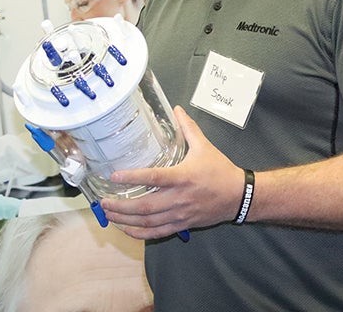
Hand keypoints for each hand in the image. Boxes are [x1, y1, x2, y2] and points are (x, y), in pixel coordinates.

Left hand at [100, 106, 244, 238]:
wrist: (239, 196)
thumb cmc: (220, 170)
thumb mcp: (204, 146)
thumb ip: (188, 127)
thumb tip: (176, 108)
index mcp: (182, 176)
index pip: (153, 178)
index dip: (132, 178)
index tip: (113, 176)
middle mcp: (179, 198)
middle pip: (146, 206)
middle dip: (122, 206)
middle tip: (103, 201)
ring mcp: (180, 214)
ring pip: (149, 221)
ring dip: (126, 220)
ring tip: (108, 215)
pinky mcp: (183, 225)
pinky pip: (159, 232)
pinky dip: (140, 233)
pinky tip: (126, 229)